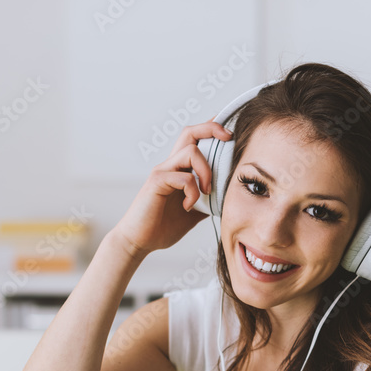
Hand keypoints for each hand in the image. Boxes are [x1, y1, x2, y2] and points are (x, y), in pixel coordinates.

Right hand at [114, 118, 232, 258]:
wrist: (140, 241)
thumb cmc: (163, 226)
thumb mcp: (195, 211)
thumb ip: (209, 199)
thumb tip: (229, 195)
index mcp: (179, 170)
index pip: (195, 140)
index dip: (212, 129)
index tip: (230, 131)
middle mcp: (170, 166)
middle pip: (190, 132)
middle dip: (212, 128)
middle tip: (230, 138)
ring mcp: (162, 172)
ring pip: (191, 151)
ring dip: (206, 171)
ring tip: (207, 192)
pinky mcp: (156, 182)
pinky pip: (184, 177)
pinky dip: (193, 192)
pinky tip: (188, 207)